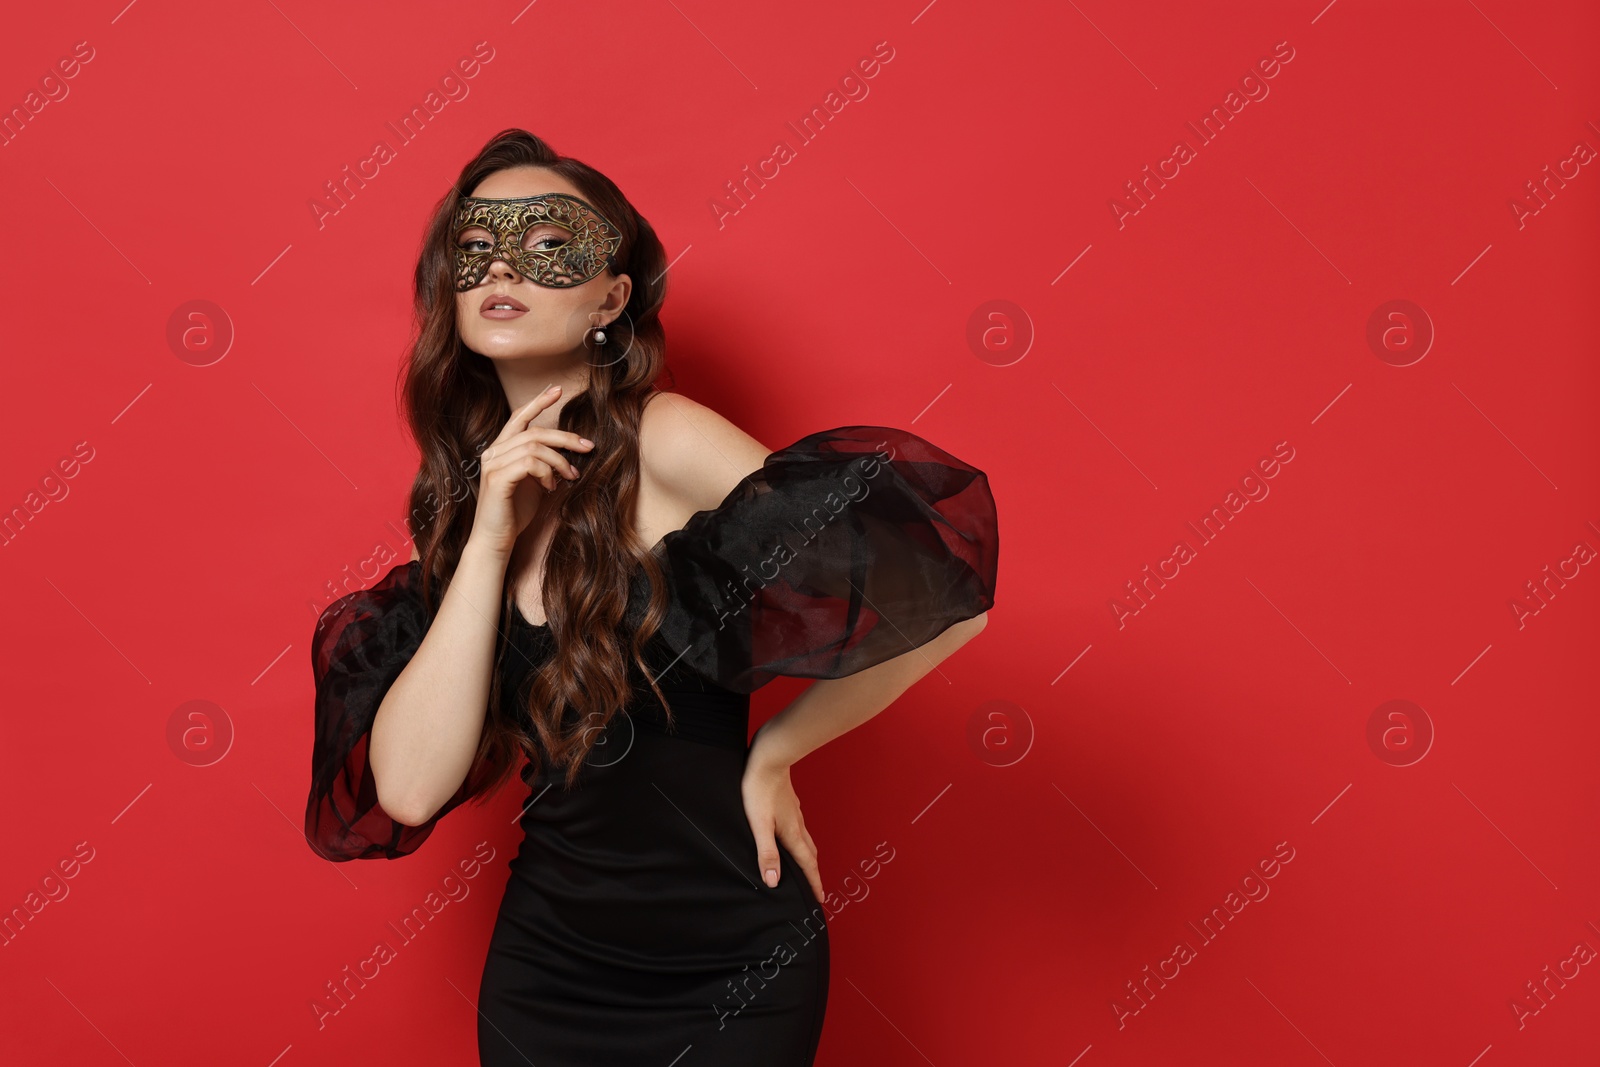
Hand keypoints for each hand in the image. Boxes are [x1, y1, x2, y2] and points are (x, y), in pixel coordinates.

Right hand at [466, 385, 594, 559]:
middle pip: (535, 432)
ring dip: (559, 461)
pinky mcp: (497, 479)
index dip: (538, 401)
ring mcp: (493, 465)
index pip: (519, 417)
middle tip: (588, 446)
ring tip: (570, 477)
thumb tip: (566, 452)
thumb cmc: (514, 512)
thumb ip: (542, 463)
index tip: (558, 390)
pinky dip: (546, 473)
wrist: (495, 540)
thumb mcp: (533, 482)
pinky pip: (529, 463)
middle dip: (566, 437)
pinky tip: (551, 487)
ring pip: (534, 446)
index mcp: (500, 449)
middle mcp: (493, 452)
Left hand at [741, 738, 823, 902]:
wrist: (769, 757)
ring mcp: (795, 813)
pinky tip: (792, 836)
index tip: (820, 899)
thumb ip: (766, 852)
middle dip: (813, 872)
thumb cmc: (760, 788)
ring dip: (808, 857)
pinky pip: (799, 828)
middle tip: (815, 887)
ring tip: (805, 867)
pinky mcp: (789, 803)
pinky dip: (800, 840)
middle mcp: (797, 825)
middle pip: (810, 854)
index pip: (806, 865)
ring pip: (806, 840)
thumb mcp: (759, 824)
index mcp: (792, 833)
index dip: (813, 883)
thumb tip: (773, 880)